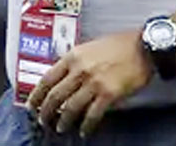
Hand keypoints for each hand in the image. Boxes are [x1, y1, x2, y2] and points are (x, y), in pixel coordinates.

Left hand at [25, 30, 152, 136]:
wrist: (144, 47)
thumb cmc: (119, 45)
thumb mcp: (89, 47)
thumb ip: (74, 61)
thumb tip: (62, 78)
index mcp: (73, 56)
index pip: (47, 78)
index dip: (36, 95)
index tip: (32, 104)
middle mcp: (80, 69)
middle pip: (55, 96)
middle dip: (46, 111)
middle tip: (43, 120)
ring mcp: (94, 82)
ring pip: (70, 108)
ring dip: (63, 121)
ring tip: (60, 128)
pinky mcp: (109, 94)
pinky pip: (92, 115)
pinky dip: (86, 125)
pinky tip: (83, 131)